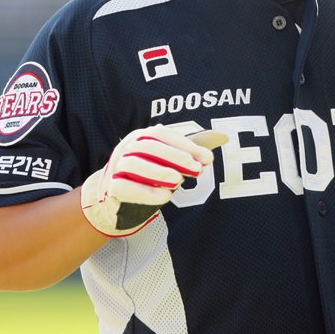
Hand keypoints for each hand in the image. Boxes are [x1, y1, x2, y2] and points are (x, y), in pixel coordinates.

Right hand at [81, 124, 226, 236]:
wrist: (116, 199)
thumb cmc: (148, 175)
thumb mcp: (169, 160)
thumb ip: (192, 150)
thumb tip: (223, 137)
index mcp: (141, 136)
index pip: (162, 134)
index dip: (186, 145)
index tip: (207, 159)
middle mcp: (127, 147)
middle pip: (148, 145)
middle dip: (175, 157)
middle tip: (197, 170)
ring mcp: (116, 167)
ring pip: (134, 164)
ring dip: (159, 172)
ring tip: (179, 182)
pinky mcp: (111, 188)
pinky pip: (125, 186)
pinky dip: (146, 191)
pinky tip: (165, 196)